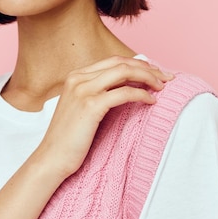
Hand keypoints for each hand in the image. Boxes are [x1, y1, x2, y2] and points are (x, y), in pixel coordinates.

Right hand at [38, 56, 173, 180]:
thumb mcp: (80, 107)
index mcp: (75, 75)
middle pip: (121, 63)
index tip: (154, 72)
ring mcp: (83, 90)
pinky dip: (141, 94)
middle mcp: (78, 78)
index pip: (113, 61)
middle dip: (147, 68)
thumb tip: (126, 86)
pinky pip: (124, 93)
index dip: (137, 64)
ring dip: (148, 77)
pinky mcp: (91, 105)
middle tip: (166, 77)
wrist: (52, 158)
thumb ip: (97, 93)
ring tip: (162, 87)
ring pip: (124, 72)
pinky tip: (151, 101)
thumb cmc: (69, 138)